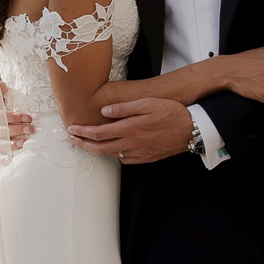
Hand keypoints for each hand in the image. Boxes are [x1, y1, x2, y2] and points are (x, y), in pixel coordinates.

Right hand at [0, 83, 35, 162]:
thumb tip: (3, 85)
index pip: (1, 116)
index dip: (15, 117)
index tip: (29, 117)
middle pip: (3, 131)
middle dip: (18, 130)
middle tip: (31, 129)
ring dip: (12, 144)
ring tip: (24, 142)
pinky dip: (2, 158)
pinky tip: (10, 158)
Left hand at [70, 95, 194, 164]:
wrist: (191, 130)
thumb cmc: (171, 113)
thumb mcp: (147, 103)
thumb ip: (124, 108)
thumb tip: (105, 111)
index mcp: (129, 128)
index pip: (99, 133)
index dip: (82, 132)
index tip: (72, 129)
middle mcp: (131, 143)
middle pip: (100, 148)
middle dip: (83, 144)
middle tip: (71, 140)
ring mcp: (139, 153)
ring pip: (112, 155)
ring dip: (97, 150)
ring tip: (87, 144)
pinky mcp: (146, 158)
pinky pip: (125, 159)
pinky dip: (115, 155)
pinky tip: (113, 149)